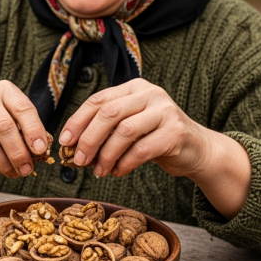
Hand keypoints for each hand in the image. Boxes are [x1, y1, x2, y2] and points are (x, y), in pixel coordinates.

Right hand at [0, 80, 47, 177]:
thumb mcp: (11, 114)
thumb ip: (25, 128)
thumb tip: (39, 151)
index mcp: (4, 89)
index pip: (22, 108)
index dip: (34, 131)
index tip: (41, 150)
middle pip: (4, 127)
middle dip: (18, 153)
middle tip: (27, 169)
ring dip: (5, 164)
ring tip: (14, 173)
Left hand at [59, 78, 250, 218]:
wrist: (195, 149)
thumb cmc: (154, 138)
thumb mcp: (128, 127)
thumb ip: (104, 130)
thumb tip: (71, 146)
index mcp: (133, 88)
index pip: (98, 100)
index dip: (77, 121)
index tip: (64, 141)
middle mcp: (150, 94)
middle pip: (109, 113)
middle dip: (89, 139)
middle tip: (78, 161)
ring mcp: (165, 111)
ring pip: (124, 131)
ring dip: (106, 155)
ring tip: (98, 170)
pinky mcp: (176, 132)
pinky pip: (142, 150)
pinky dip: (124, 163)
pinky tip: (117, 171)